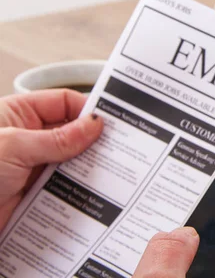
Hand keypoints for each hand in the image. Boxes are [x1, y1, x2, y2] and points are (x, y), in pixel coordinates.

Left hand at [0, 89, 103, 230]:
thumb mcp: (15, 147)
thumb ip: (59, 138)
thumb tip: (93, 124)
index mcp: (19, 115)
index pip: (62, 102)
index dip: (86, 109)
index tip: (110, 120)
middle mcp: (29, 138)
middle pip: (71, 131)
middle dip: (92, 139)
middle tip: (118, 145)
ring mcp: (33, 165)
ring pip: (72, 160)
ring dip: (88, 165)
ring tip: (110, 168)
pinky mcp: (37, 192)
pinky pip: (66, 185)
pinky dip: (80, 188)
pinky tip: (93, 188)